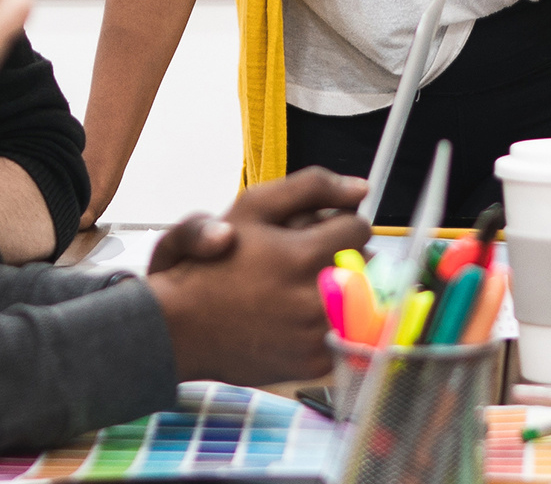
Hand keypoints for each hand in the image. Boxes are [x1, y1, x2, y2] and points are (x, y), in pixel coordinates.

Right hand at [142, 168, 371, 383]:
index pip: (360, 229)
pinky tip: (301, 317)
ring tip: (306, 288)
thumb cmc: (213, 264)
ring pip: (364, 300)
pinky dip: (333, 324)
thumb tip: (362, 188)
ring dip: (345, 290)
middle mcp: (316, 297)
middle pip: (368, 264)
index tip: (320, 233)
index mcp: (304, 255)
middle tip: (310, 261)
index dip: (340, 225)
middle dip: (345, 256)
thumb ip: (310, 187)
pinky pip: (349, 334)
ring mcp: (317, 334)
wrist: (182, 328)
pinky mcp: (315, 362)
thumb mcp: (252, 207)